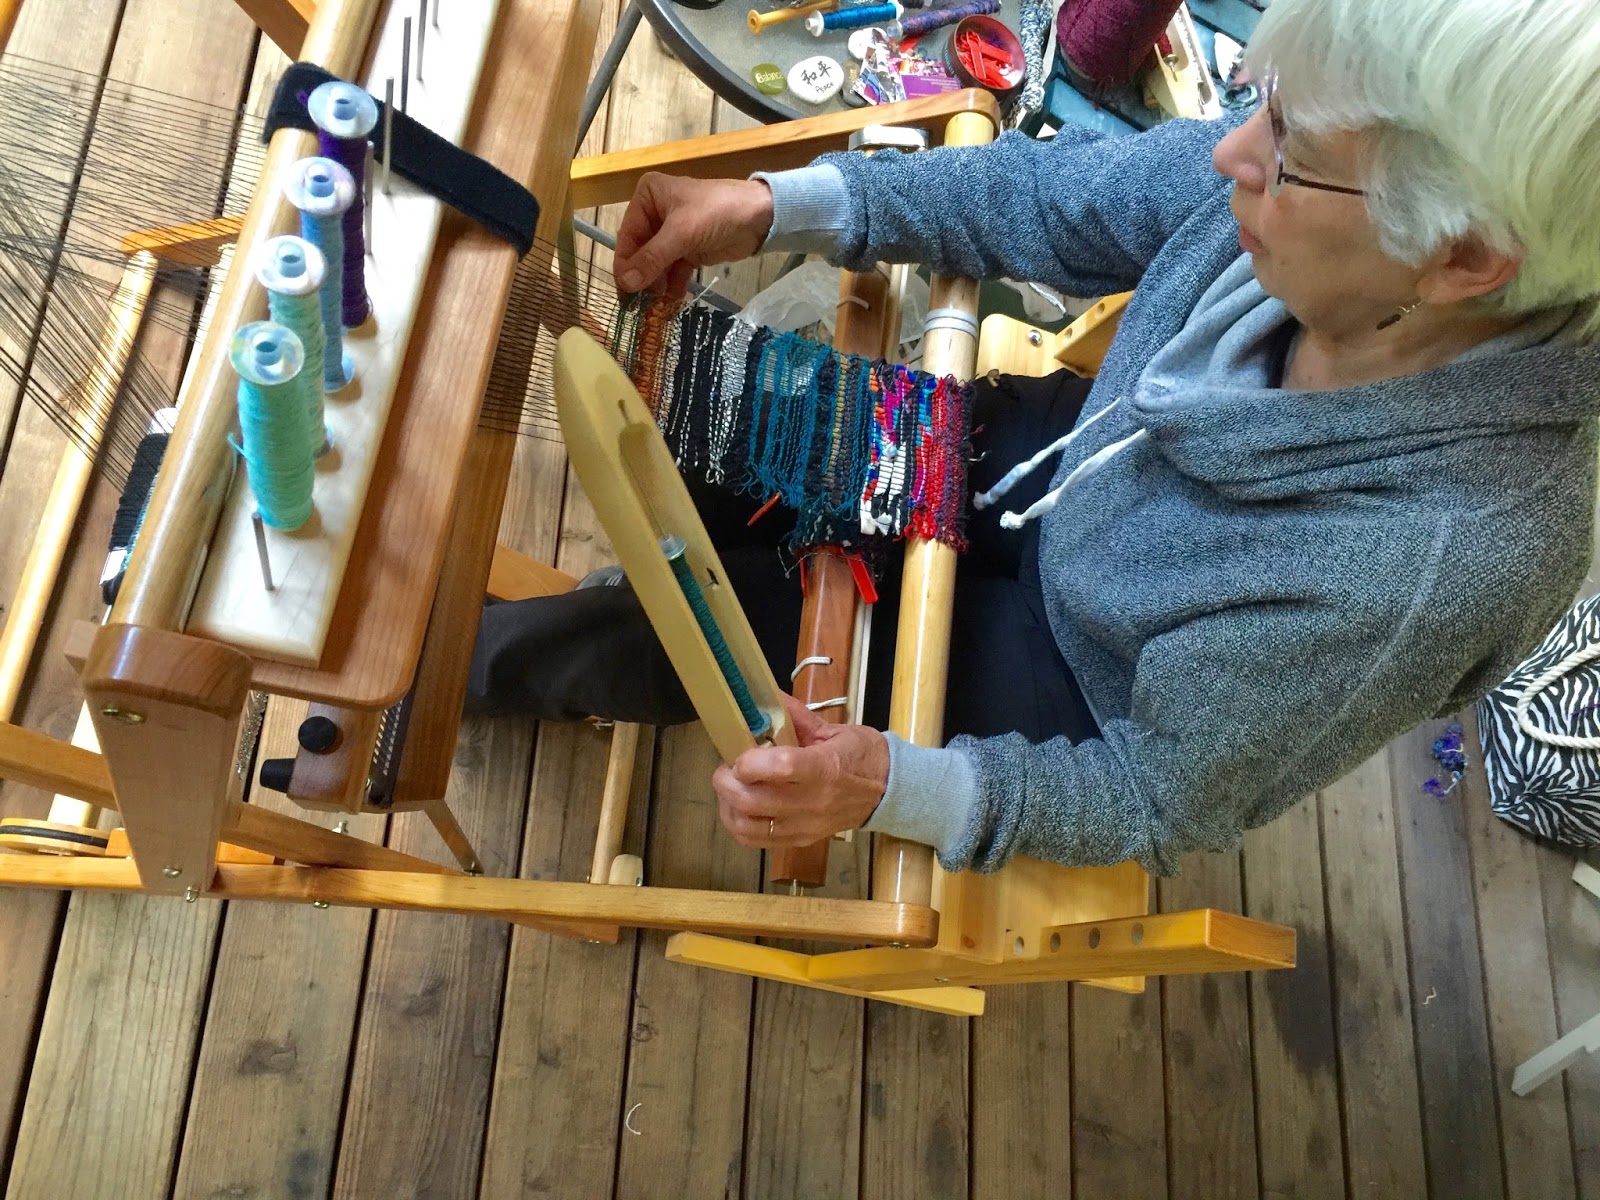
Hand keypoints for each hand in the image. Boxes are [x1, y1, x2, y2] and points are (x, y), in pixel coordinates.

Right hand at [613, 173, 773, 299]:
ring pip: (656, 263)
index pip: (627, 234)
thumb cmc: (717, 212)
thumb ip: (652, 259)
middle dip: (641, 277)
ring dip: (656, 285)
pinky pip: (673, 270)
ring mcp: (672, 233)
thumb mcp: (681, 233)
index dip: (624, 263)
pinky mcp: (688, 249)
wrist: (761, 216)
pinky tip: (672, 302)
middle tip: (639, 304)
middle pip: (640, 251)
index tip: (624, 291)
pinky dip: (672, 285)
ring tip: (656, 306)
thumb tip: (625, 284)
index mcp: (648, 197)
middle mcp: (656, 212)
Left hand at [714, 694, 889, 848]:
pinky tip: (740, 808)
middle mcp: (812, 802)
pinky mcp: (799, 841)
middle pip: (752, 801)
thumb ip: (795, 716)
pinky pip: (754, 841)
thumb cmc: (861, 756)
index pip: (781, 768)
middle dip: (726, 782)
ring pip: (746, 826)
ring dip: (727, 806)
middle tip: (727, 767)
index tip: (741, 753)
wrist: (887, 792)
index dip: (750, 761)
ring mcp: (804, 826)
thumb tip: (763, 698)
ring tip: (732, 788)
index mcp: (824, 768)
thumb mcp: (833, 730)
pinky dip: (737, 824)